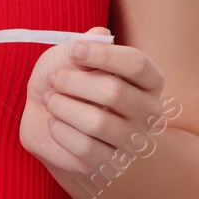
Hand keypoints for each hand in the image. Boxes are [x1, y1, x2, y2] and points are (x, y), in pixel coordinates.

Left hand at [19, 26, 167, 176]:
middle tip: (52, 79)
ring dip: (63, 106)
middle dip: (74, 81)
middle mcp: (149, 112)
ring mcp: (133, 141)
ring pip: (98, 122)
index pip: (136, 64)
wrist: (53, 120)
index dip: (104, 55)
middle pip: (114, 92)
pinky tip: (54, 122)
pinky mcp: (112, 164)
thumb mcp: (75, 57)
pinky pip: (86, 148)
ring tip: (49, 100)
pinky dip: (62, 131)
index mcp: (148, 80)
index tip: (73, 50)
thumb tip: (99, 34)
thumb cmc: (71, 81)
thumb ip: (88, 46)